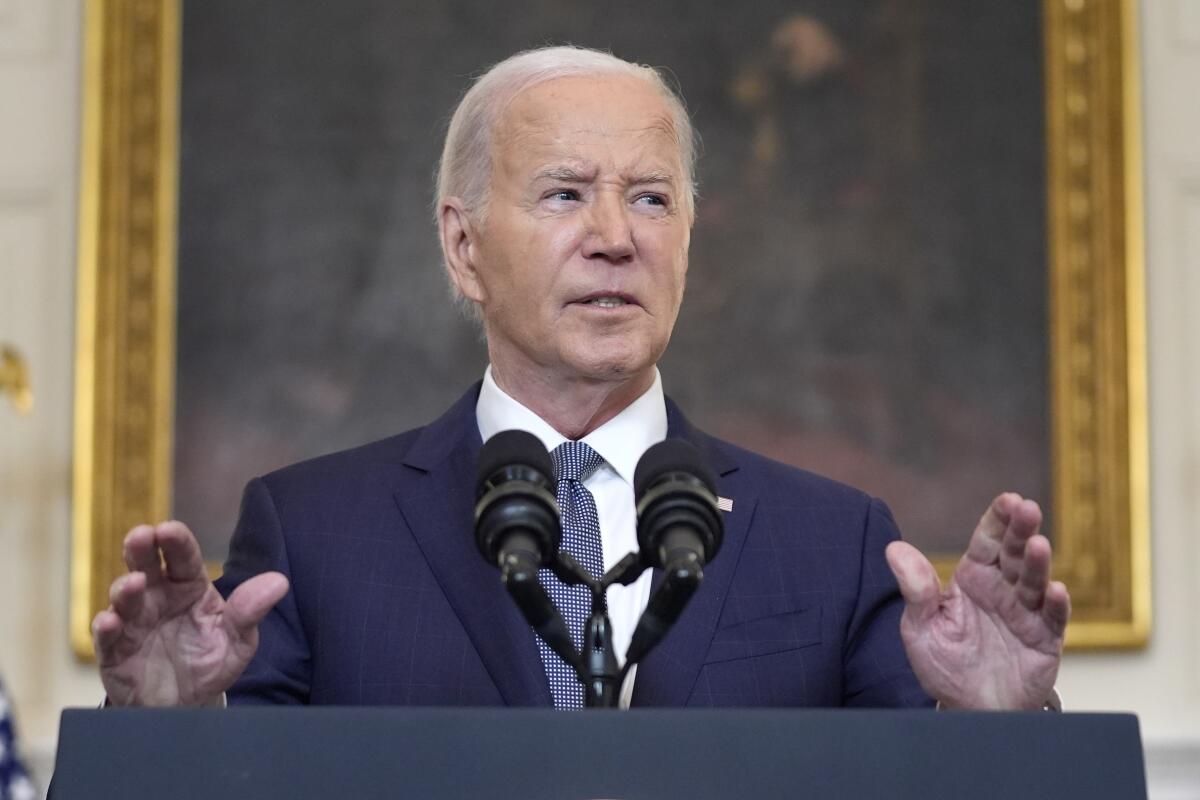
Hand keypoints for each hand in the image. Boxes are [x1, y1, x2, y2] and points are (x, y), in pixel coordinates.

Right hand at [92, 521, 288, 706]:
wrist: (186, 706)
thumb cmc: (210, 663)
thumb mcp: (238, 640)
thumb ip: (250, 611)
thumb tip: (280, 582)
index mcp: (190, 587)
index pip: (183, 557)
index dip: (175, 541)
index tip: (168, 529)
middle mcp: (158, 597)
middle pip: (147, 565)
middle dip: (140, 548)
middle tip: (140, 536)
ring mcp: (134, 621)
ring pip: (124, 597)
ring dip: (125, 587)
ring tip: (134, 583)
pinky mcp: (115, 650)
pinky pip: (107, 636)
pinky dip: (106, 627)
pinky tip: (110, 622)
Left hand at [884, 493, 1070, 709]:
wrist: (968, 708)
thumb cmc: (944, 664)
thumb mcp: (920, 627)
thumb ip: (915, 589)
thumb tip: (893, 548)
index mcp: (972, 579)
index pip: (987, 542)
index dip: (998, 520)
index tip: (1009, 499)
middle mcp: (1002, 590)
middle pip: (1014, 554)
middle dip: (1021, 530)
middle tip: (1028, 508)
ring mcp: (1026, 614)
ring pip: (1034, 582)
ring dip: (1038, 563)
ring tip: (1038, 544)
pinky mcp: (1045, 641)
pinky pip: (1052, 620)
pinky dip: (1057, 605)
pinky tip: (1057, 590)